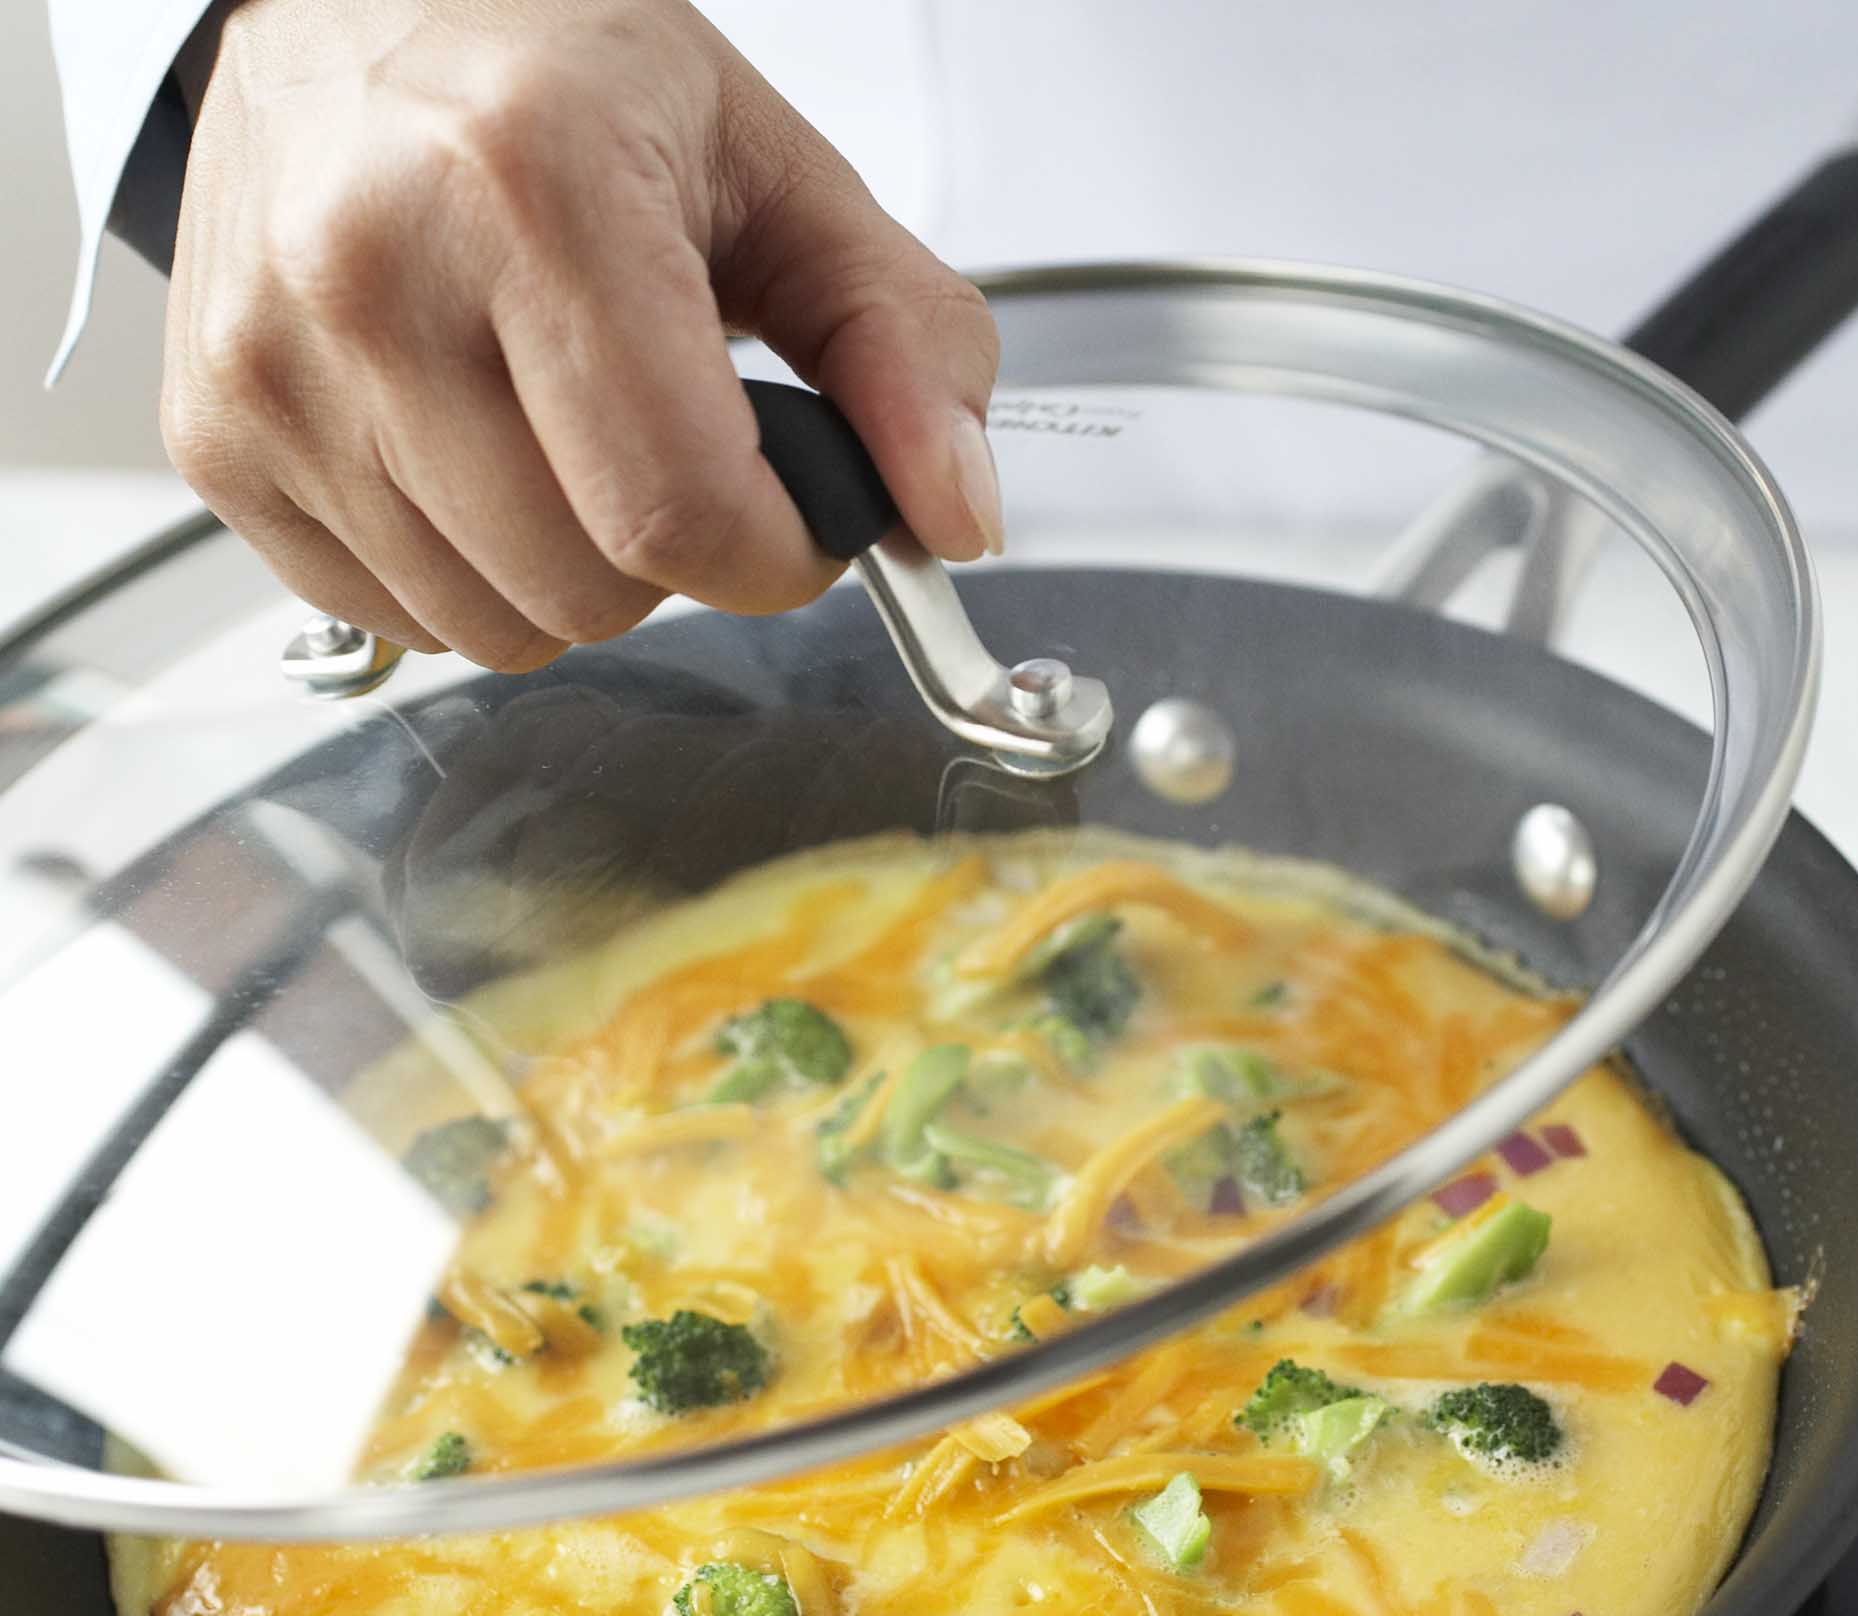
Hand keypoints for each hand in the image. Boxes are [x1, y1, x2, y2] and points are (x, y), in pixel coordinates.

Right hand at [164, 0, 1002, 668]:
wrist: (332, 3)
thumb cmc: (549, 71)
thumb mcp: (767, 170)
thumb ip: (898, 344)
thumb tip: (955, 508)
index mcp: (534, 183)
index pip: (683, 510)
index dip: (777, 556)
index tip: (791, 521)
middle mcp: (372, 273)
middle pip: (591, 590)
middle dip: (670, 555)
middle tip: (658, 440)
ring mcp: (275, 367)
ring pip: (496, 628)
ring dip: (564, 569)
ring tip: (551, 427)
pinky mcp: (218, 438)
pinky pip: (398, 617)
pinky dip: (463, 571)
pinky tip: (463, 450)